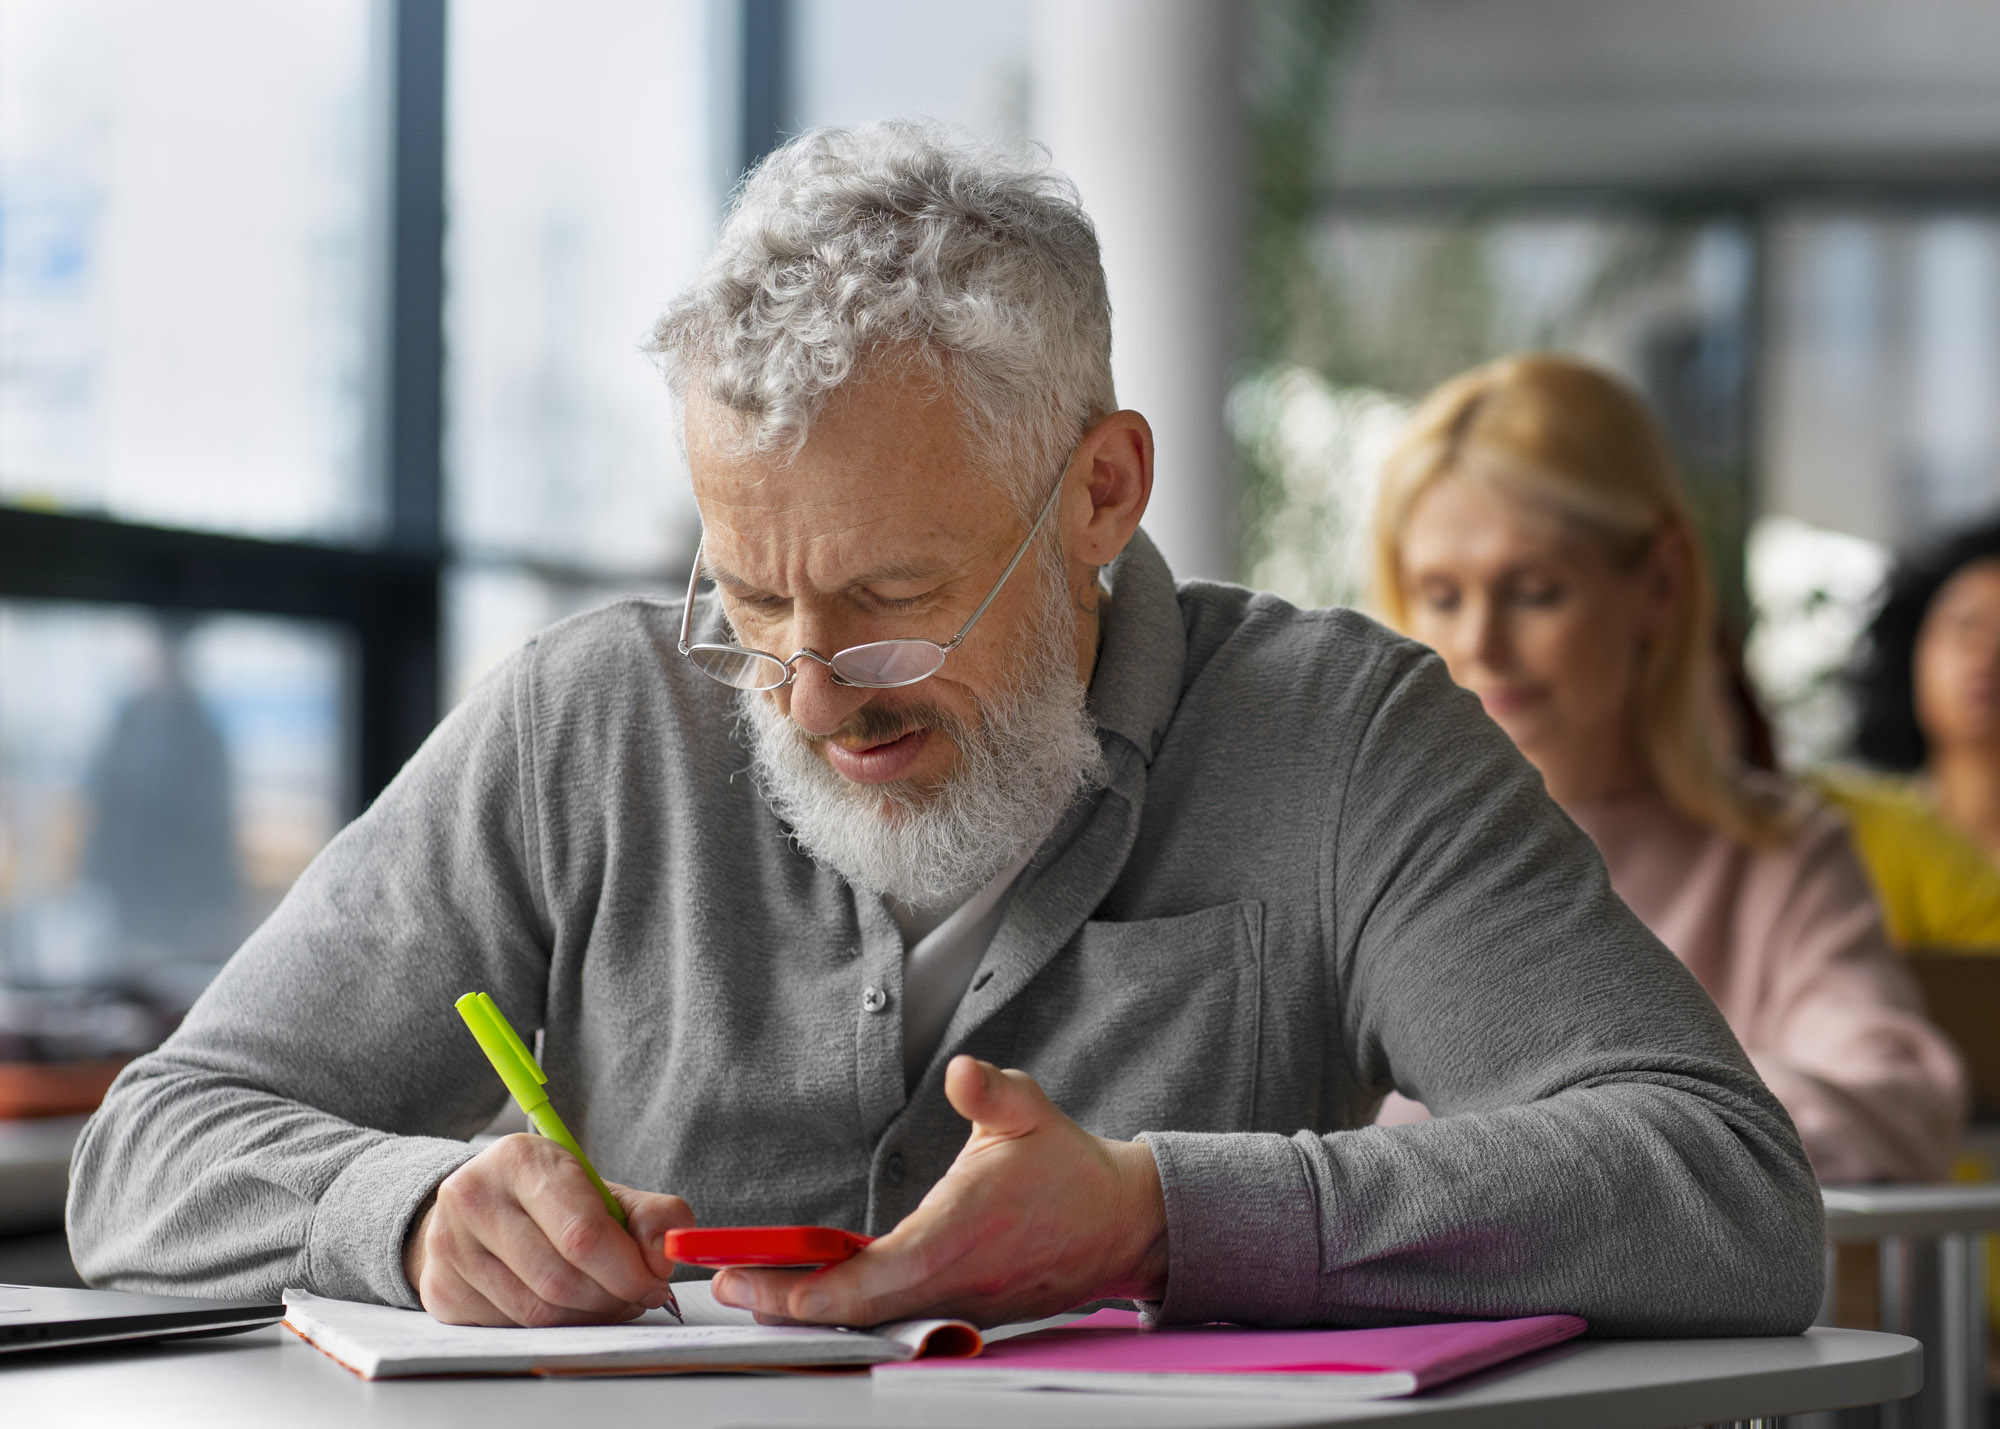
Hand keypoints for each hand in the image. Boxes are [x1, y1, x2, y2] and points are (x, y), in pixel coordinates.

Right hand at [404, 1133, 694, 1325]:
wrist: (478, 1205)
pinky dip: (554, 1327)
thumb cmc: (551, 1199)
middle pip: (560, 1279)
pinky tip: (569, 1307)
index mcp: (519, 1159)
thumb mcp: (603, 1189)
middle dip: (612, 1298)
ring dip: (588, 1317)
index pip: (582, 1233)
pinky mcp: (442, 1291)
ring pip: (537, 1312)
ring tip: (608, 1300)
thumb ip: (652, 1215)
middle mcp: (473, 1198)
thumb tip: (665, 1255)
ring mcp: (449, 1248)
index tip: (655, 1281)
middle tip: (637, 1295)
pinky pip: (512, 1329)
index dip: (628, 1269)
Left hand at [712, 1056, 1166, 1327]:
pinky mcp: (961, 1310)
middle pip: (855, 1309)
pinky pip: (895, 1316)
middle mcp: (953, 1281)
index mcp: (960, 1233)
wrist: (1121, 1225)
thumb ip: (992, 1091)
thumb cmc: (1069, 1168)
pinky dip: (848, 1307)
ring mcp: (958, 1304)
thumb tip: (962, 1071)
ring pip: (872, 1319)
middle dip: (785, 1302)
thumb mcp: (1031, 1111)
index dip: (807, 1286)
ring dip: (810, 1306)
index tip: (755, 1276)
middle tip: (728, 1283)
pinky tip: (811, 1289)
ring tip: (753, 1285)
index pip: (872, 1276)